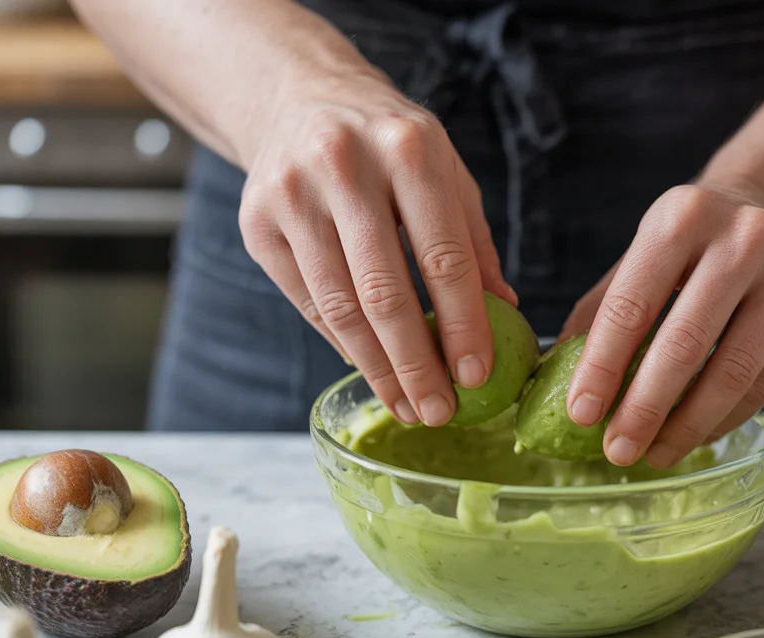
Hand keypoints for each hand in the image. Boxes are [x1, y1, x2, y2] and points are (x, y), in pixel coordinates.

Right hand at [238, 68, 515, 425]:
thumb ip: (474, 241)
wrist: (301, 99)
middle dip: (417, 364)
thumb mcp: (446, 172)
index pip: (443, 256)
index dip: (462, 324)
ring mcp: (292, 195)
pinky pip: (309, 304)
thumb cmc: (390, 144)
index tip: (476, 376)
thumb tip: (506, 313)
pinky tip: (373, 370)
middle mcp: (345, 167)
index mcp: (408, 150)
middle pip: (385, 292)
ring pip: (341, 308)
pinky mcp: (257, 225)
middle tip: (440, 412)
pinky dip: (344, 345)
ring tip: (408, 406)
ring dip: (378, 369)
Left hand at [560, 182, 763, 467]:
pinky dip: (725, 419)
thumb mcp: (639, 258)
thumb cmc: (689, 249)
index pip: (632, 304)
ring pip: (733, 373)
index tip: (580, 415)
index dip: (602, 366)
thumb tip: (549, 380)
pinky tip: (694, 436)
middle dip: (644, 408)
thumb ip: (598, 314)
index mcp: (683, 215)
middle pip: (686, 344)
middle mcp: (745, 238)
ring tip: (653, 454)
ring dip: (687, 426)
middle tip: (616, 450)